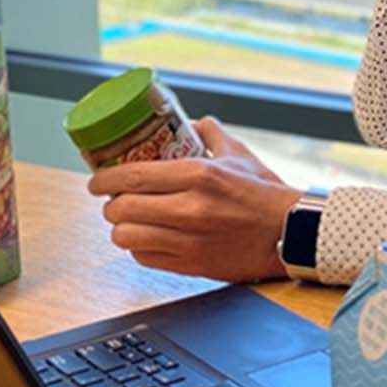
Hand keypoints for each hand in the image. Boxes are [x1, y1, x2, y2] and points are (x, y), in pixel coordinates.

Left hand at [88, 117, 303, 282]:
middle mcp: (189, 207)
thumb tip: (193, 122)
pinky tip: (147, 240)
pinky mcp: (192, 265)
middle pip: (122, 208)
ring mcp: (189, 239)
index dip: (104, 180)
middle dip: (110, 206)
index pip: (132, 176)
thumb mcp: (238, 153)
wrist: (291, 232)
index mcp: (198, 174)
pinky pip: (146, 259)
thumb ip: (211, 133)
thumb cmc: (266, 194)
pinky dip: (139, 249)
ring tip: (128, 222)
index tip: (95, 181)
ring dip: (121, 229)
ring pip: (128, 237)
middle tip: (113, 202)